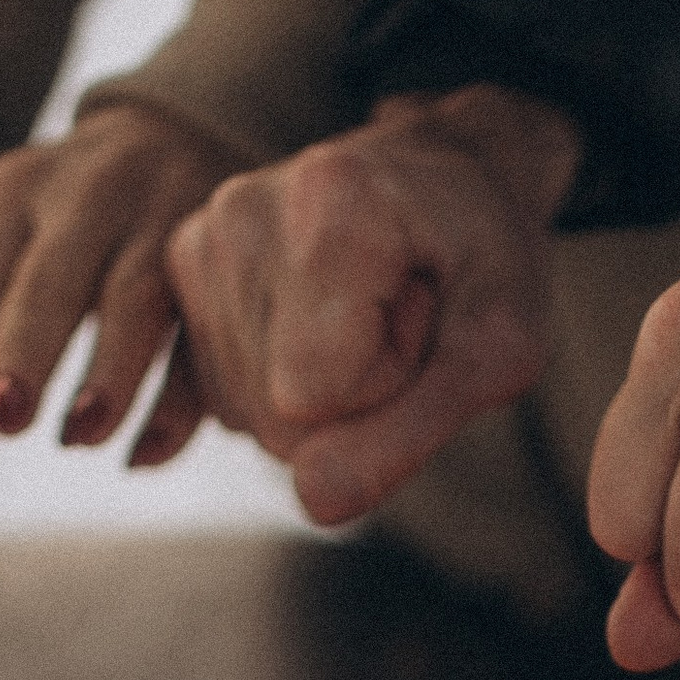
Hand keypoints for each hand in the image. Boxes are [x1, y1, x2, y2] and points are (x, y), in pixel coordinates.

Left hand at [0, 103, 240, 470]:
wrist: (181, 125)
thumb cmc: (75, 215)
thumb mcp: (21, 234)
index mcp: (17, 190)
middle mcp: (86, 194)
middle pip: (50, 281)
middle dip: (23, 352)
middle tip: (4, 420)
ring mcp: (160, 216)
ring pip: (133, 300)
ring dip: (107, 375)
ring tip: (78, 437)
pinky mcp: (221, 250)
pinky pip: (202, 335)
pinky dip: (177, 402)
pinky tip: (141, 455)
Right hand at [164, 86, 580, 521]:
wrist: (447, 177)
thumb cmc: (485, 256)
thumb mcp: (500, 346)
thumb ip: (413, 430)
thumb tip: (315, 502)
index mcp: (329, 204)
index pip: (318, 399)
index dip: (387, 388)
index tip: (423, 314)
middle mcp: (242, 209)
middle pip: (277, 415)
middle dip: (354, 396)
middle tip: (399, 314)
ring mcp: (200, 236)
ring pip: (247, 413)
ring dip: (320, 392)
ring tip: (364, 310)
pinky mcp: (180, 267)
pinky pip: (221, 397)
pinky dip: (274, 385)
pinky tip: (312, 324)